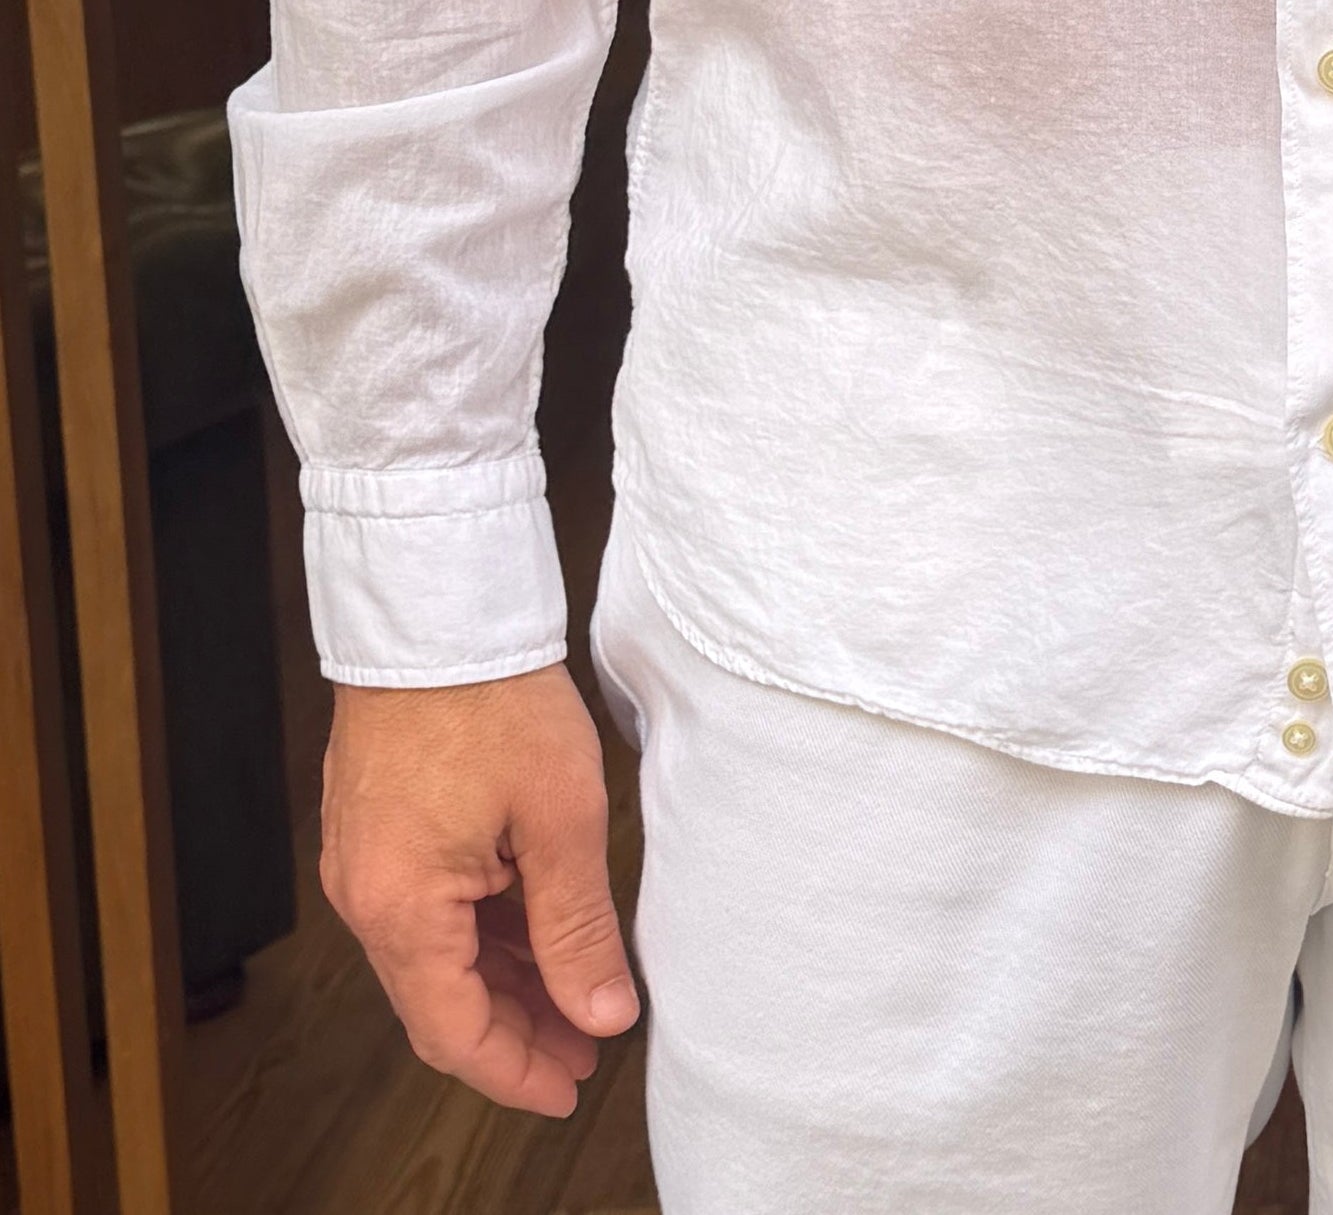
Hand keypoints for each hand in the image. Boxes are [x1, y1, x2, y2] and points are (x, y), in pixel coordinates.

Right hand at [321, 663, 638, 1114]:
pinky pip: (426, 907)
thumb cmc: (491, 696)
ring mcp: (364, 860)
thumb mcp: (560, 819)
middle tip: (584, 1048)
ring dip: (502, 981)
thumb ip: (579, 928)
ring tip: (574, 993)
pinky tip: (534, 931)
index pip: (455, 1034)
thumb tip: (605, 1010)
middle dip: (516, 1032)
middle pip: (440, 1002)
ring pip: (435, 956)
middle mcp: (364, 895)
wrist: (436, 608)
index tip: (569, 1088)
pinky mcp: (375, 826)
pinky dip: (480, 931)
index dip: (516, 1072)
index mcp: (400, 908)